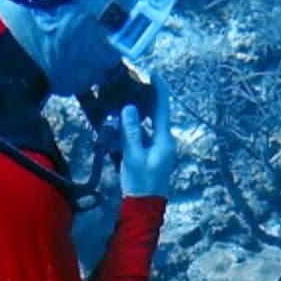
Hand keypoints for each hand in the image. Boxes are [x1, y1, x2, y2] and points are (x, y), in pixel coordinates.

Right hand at [119, 77, 175, 197]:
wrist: (144, 206)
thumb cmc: (141, 183)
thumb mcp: (134, 157)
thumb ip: (131, 132)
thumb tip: (129, 108)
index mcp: (164, 139)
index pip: (163, 108)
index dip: (159, 89)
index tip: (152, 73)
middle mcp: (163, 140)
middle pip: (154, 113)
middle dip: (143, 98)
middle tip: (129, 84)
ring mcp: (156, 147)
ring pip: (145, 124)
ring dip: (134, 115)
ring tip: (120, 103)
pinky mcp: (148, 153)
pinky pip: (140, 135)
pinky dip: (130, 129)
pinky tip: (117, 127)